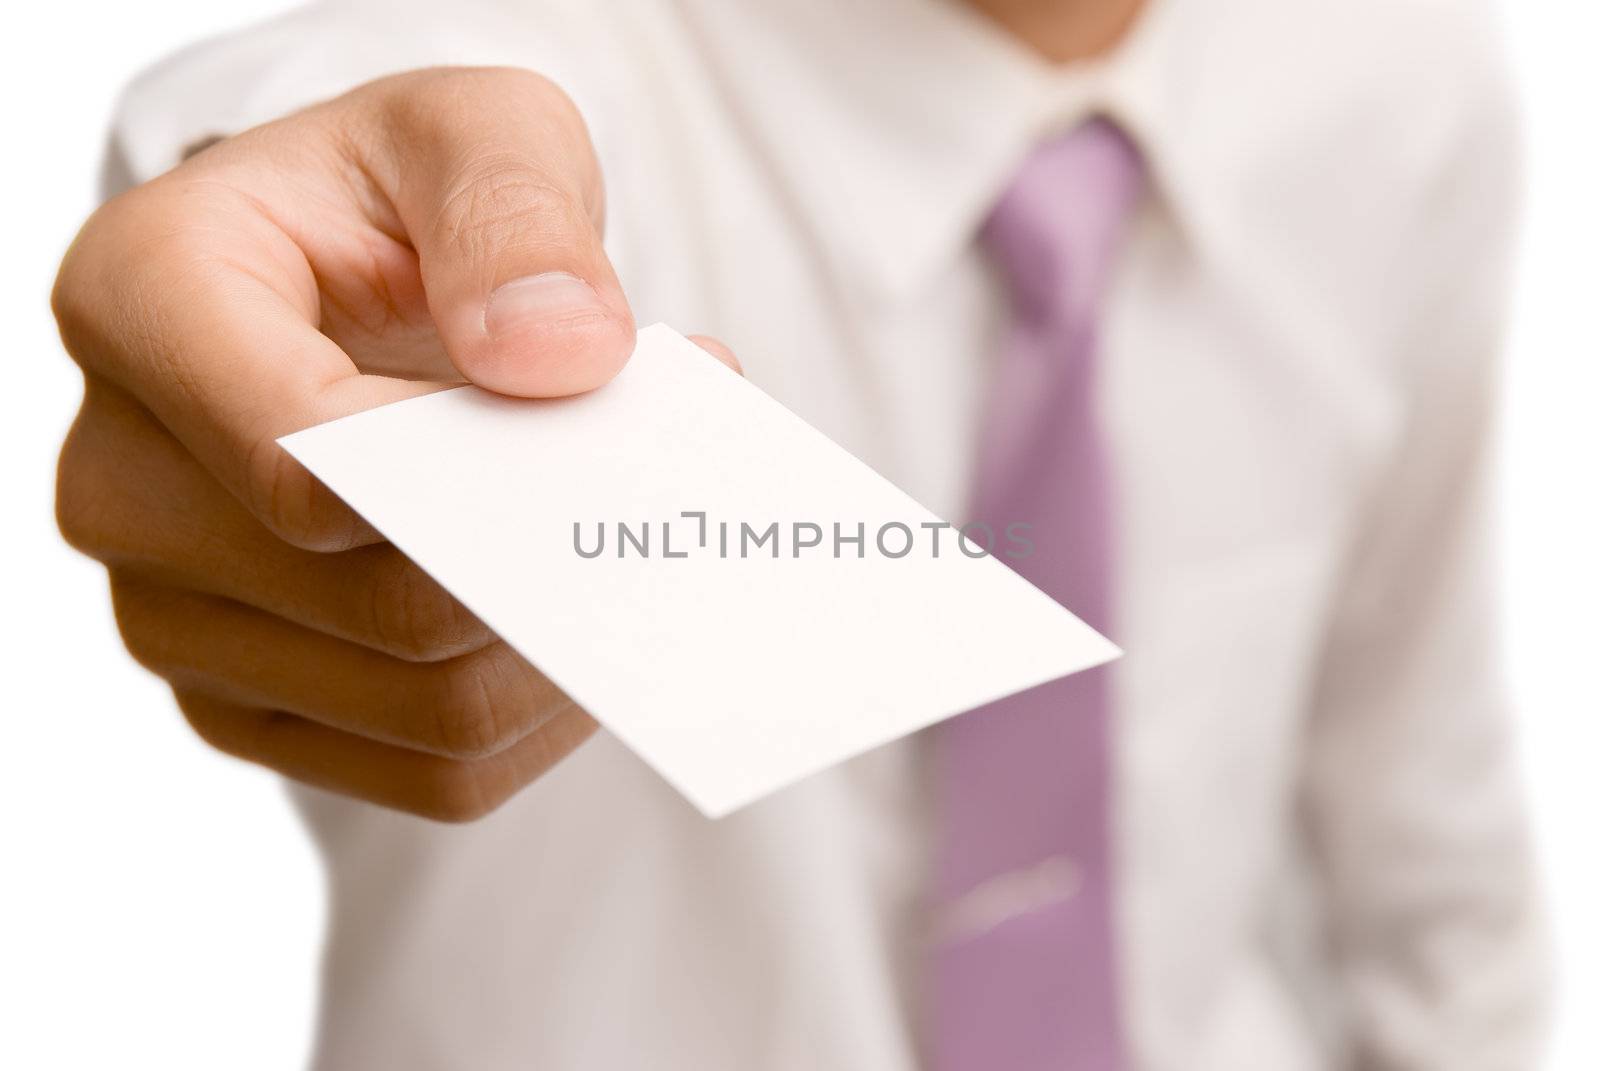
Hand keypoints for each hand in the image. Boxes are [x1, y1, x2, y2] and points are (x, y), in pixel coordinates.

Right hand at [54, 67, 737, 820]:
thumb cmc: (402, 202)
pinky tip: (582, 623)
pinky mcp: (249, 700)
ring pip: (426, 708)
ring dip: (572, 637)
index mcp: (143, 302)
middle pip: (384, 603)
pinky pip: (432, 772)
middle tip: (658, 489)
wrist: (351, 285)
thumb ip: (516, 216)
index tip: (597, 428)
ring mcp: (174, 612)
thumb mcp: (477, 134)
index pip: (303, 457)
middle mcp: (123, 478)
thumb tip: (556, 358)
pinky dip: (543, 713)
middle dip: (557, 553)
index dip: (476, 475)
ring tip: (624, 540)